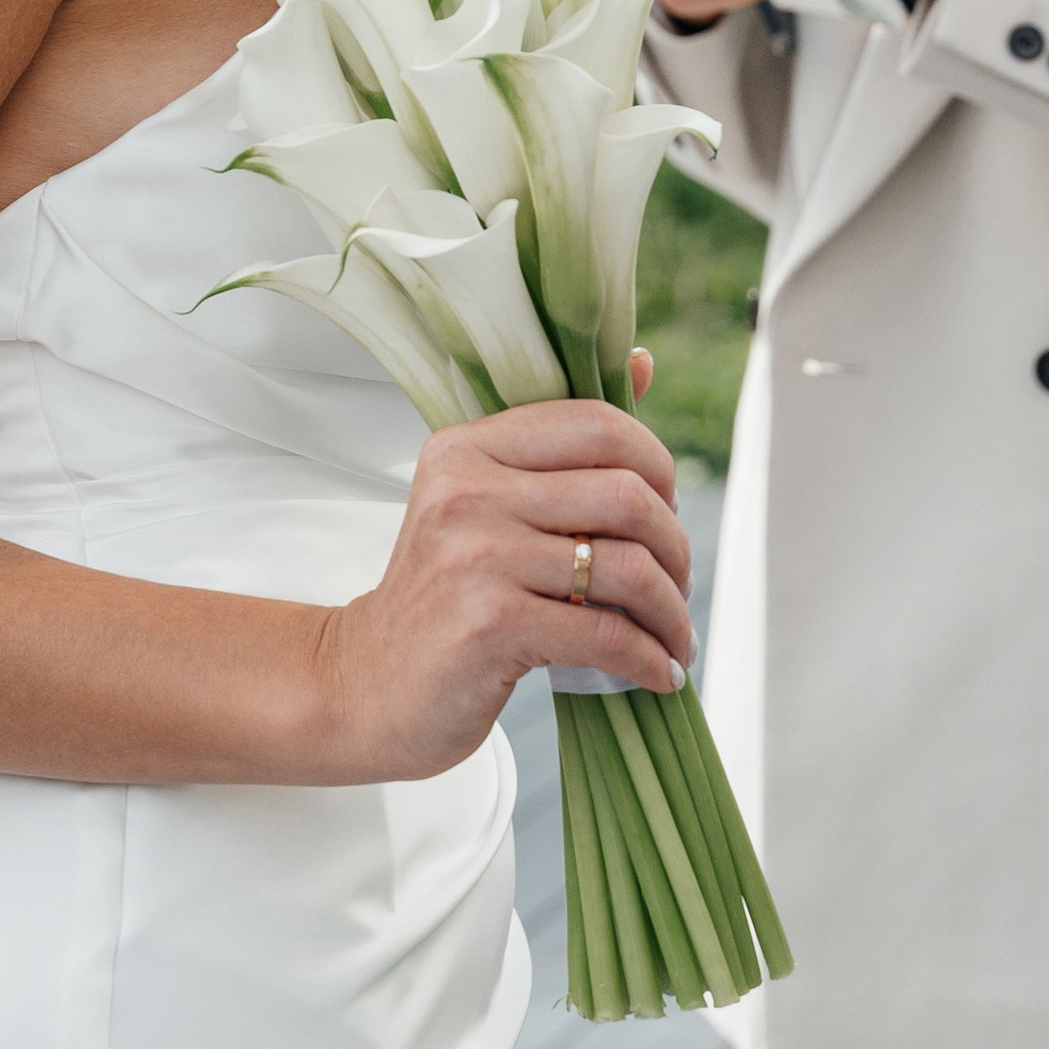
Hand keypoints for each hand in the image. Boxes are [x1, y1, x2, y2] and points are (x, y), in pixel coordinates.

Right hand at [317, 399, 691, 781]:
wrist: (371, 685)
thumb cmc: (442, 598)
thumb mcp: (484, 506)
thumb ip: (560, 445)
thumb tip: (644, 363)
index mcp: (466, 448)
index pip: (596, 424)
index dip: (656, 467)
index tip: (665, 511)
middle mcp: (465, 491)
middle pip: (626, 495)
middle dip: (675, 548)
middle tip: (676, 584)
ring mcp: (474, 556)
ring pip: (626, 568)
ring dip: (670, 612)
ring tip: (673, 636)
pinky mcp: (489, 624)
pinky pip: (606, 634)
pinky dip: (647, 659)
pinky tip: (656, 671)